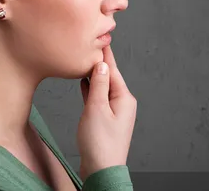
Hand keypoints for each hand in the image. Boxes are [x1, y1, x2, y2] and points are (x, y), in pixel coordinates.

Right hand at [76, 45, 136, 180]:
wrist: (102, 171)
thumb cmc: (100, 143)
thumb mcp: (96, 109)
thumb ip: (97, 85)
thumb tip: (101, 65)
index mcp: (124, 97)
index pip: (112, 69)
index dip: (105, 53)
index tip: (101, 37)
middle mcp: (122, 102)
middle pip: (108, 76)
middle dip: (99, 62)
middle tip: (90, 44)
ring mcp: (114, 111)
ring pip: (102, 87)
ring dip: (93, 75)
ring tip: (85, 59)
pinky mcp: (105, 120)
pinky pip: (98, 98)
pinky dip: (91, 89)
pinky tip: (84, 82)